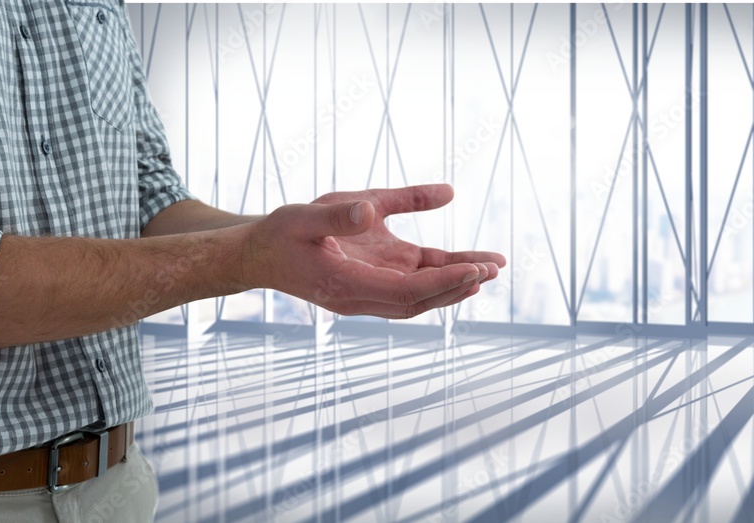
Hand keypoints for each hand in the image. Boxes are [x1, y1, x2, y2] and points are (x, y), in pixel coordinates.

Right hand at [242, 184, 505, 318]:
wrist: (259, 255)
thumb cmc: (281, 234)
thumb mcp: (307, 215)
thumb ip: (343, 215)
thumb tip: (373, 211)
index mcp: (346, 285)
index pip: (406, 291)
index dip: (443, 282)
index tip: (476, 269)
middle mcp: (360, 297)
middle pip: (419, 300)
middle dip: (458, 285)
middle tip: (494, 268)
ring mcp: (367, 292)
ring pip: (419, 295)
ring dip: (455, 283)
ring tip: (493, 268)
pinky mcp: (370, 281)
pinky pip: (410, 283)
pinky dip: (439, 277)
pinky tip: (465, 266)